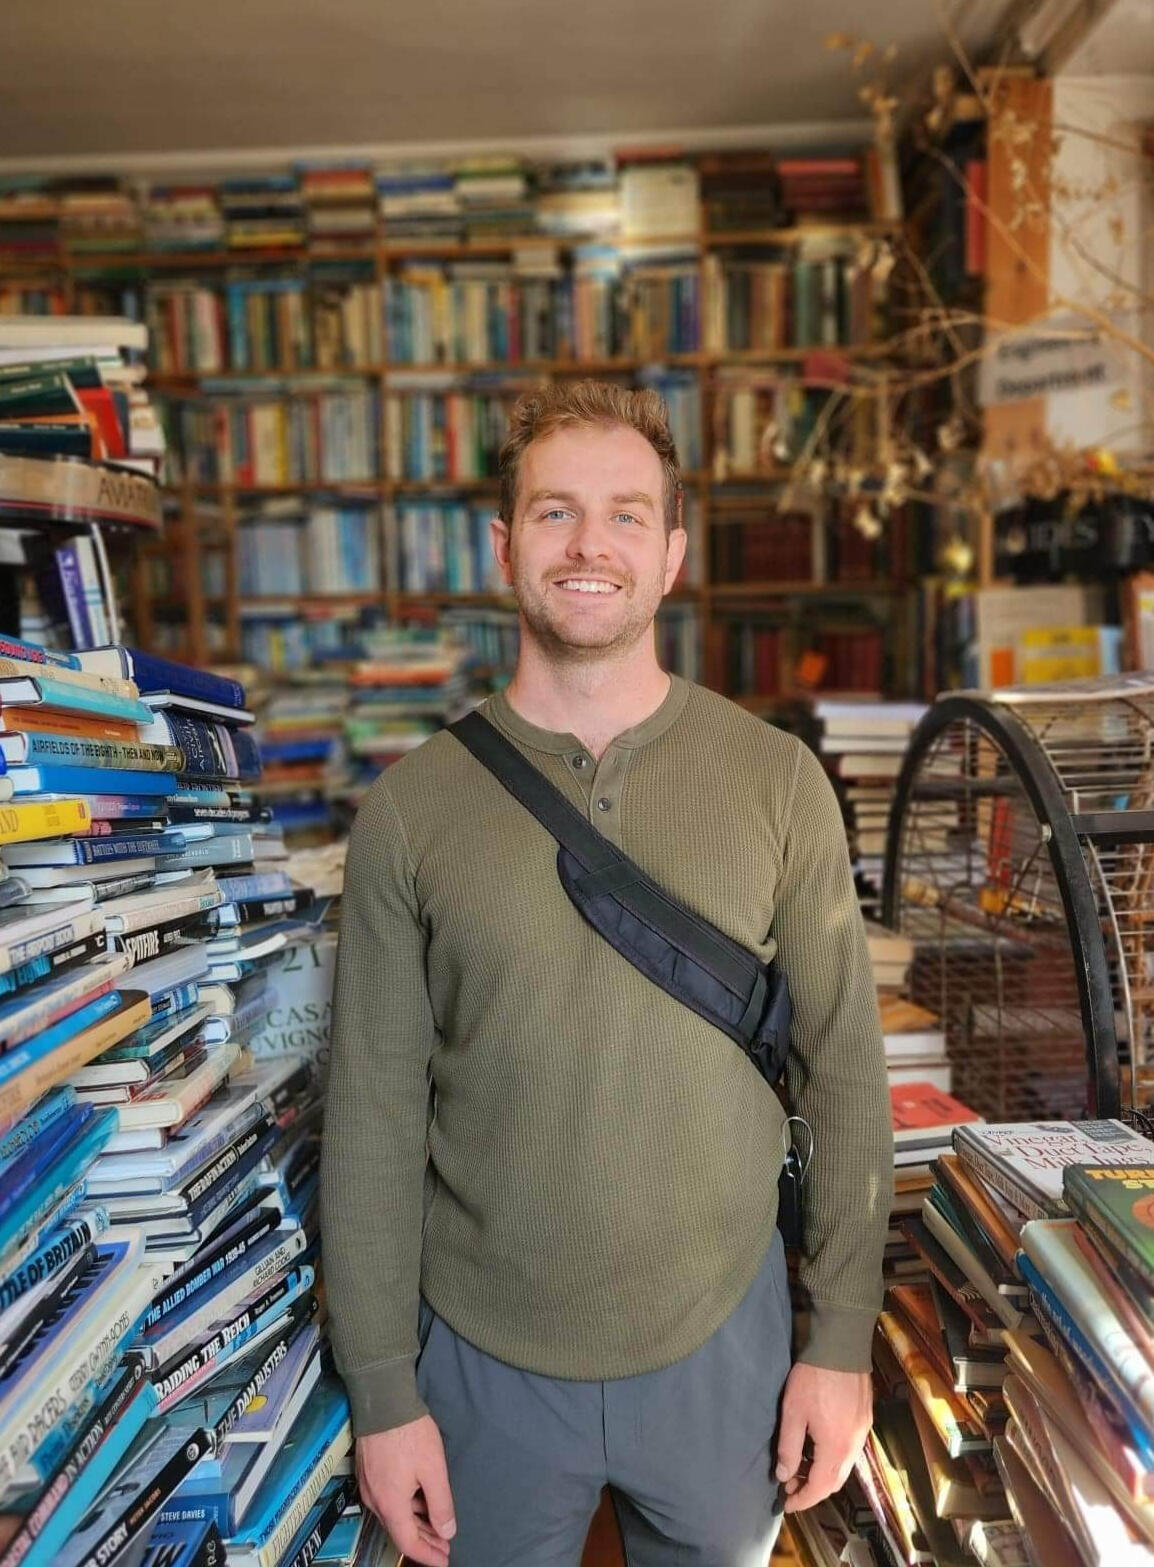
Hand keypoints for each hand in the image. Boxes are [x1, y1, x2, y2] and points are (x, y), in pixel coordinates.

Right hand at [356, 1416, 456, 1565]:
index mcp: (391, 1504)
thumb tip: (446, 1531)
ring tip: (437, 1526)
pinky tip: (420, 1502)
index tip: (444, 1560)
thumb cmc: (409, 1434)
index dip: (427, 1555)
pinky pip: (387, 1501)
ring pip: (393, 1516)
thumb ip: (441, 1503)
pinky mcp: (368, 1473)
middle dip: (424, 1541)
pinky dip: (405, 1508)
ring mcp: (369, 1486)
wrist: (383, 1401)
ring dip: (416, 1524)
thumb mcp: (433, 1469)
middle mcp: (375, 1501)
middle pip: (400, 1531)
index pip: (408, 1543)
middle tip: (445, 1545)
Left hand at [774, 1363, 871, 1513]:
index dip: (802, 1499)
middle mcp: (854, 1446)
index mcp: (836, 1448)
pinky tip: (817, 1448)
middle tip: (790, 1486)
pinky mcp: (865, 1419)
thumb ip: (788, 1447)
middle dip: (812, 1489)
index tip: (786, 1504)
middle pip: (835, 1481)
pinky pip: (850, 1450)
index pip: (820, 1487)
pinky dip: (833, 1458)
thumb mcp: (793, 1413)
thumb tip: (784, 1475)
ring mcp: (862, 1432)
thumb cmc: (813, 1379)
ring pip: (844, 1466)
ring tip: (799, 1467)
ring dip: (823, 1473)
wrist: (841, 1346)